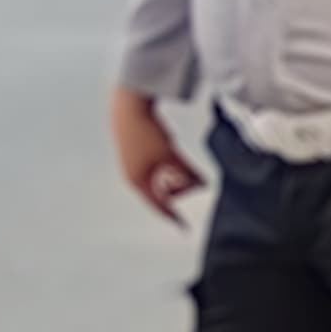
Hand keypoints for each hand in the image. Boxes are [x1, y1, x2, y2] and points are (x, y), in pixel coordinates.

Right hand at [111, 87, 199, 221]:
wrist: (128, 105)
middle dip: (178, 190)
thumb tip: (202, 184)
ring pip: (157, 178)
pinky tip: (171, 153)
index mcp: (139, 181)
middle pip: (160, 192)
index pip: (159, 206)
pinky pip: (153, 166)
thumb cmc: (145, 130)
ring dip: (172, 176)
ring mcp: (131, 163)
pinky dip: (165, 166)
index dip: (174, 216)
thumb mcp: (171, 155)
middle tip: (193, 182)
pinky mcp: (133, 151)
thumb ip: (186, 172)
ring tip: (184, 167)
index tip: (184, 226)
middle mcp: (133, 175)